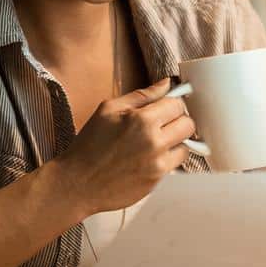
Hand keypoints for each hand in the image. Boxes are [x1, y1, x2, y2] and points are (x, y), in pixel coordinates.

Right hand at [53, 78, 196, 215]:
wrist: (77, 183)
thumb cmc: (89, 145)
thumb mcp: (108, 109)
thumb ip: (141, 95)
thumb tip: (166, 83)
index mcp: (141, 120)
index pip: (177, 104)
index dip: (171, 104)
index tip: (164, 108)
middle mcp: (154, 142)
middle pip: (188, 124)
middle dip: (177, 121)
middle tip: (162, 124)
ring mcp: (157, 164)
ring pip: (186, 146)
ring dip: (175, 142)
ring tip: (155, 143)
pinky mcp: (157, 181)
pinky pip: (175, 165)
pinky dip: (167, 159)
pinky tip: (148, 158)